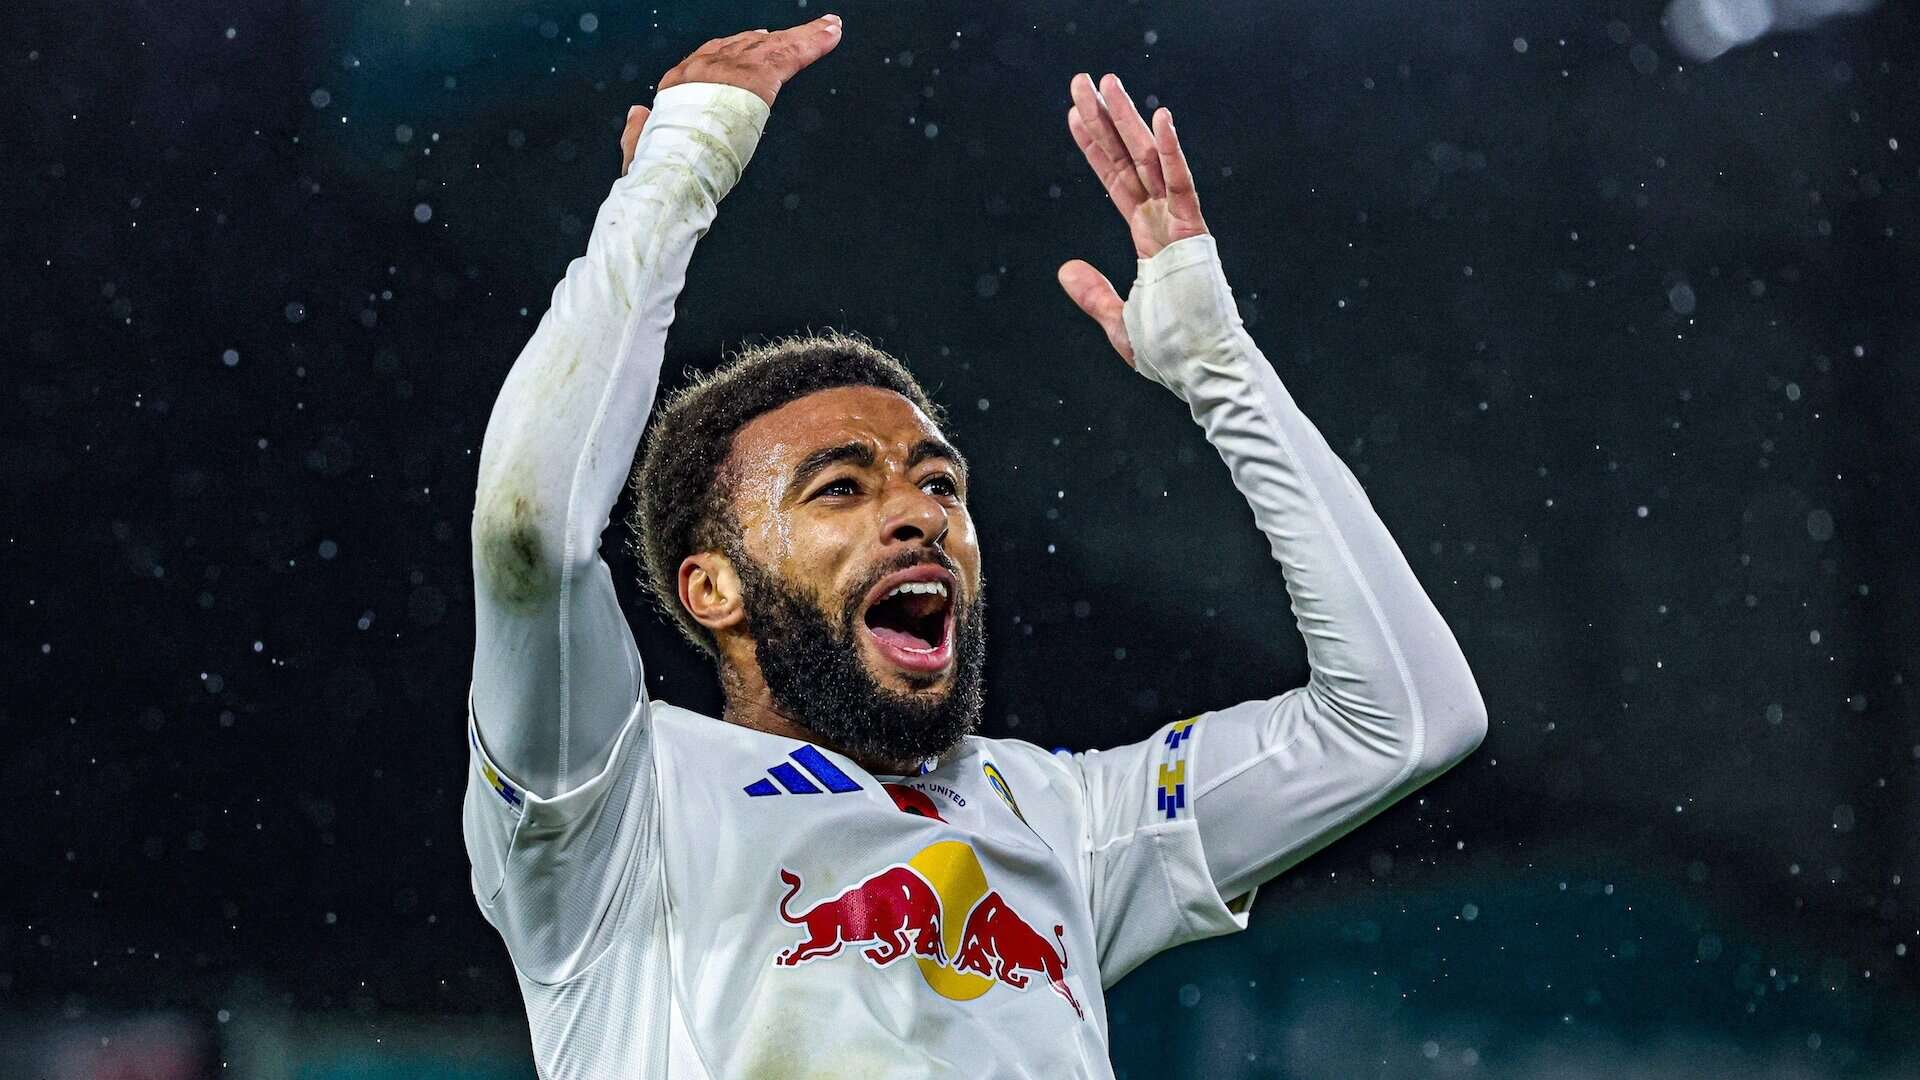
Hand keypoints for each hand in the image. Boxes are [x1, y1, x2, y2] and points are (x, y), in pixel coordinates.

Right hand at [620, 14, 843, 174]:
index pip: (711, 56)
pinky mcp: (757, 77)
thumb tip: (638, 112)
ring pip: (774, 45)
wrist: (672, 166)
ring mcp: (731, 69)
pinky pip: (792, 55)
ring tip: (829, 26)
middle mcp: (704, 68)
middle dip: (770, 38)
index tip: (750, 40)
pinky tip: (832, 32)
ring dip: (804, 36)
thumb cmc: (656, 167)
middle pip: (745, 45)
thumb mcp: (640, 146)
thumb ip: (640, 128)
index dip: (733, 47)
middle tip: (788, 34)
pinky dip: (814, 42)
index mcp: (679, 83)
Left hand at [1057, 73, 1207, 366]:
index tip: (1076, 116)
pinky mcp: (1194, 235)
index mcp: (1148, 239)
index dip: (1095, 149)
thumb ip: (1094, 293)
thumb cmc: (1170, 351)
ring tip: (1107, 85)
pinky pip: (1182, 184)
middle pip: (1129, 160)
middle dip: (1106, 120)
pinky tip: (1158, 118)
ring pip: (1150, 161)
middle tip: (1084, 80)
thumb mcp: (1118, 321)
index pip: (1116, 182)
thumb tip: (1065, 269)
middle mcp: (1163, 223)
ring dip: (1128, 122)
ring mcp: (1179, 225)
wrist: (1199, 371)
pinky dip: (1172, 152)